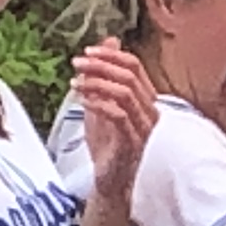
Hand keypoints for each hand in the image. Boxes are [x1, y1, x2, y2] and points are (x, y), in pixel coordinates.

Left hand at [68, 39, 161, 199]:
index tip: (87, 51)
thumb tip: (107, 44)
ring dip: (96, 83)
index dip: (111, 54)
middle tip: (77, 63)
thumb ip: (102, 78)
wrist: (110, 181)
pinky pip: (118, 115)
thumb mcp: (101, 105)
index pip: (134, 66)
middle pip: (130, 76)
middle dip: (100, 65)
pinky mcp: (133, 142)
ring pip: (125, 93)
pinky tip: (82, 101)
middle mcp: (150, 111)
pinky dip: (98, 104)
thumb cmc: (108, 147)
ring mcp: (144, 127)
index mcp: (145, 100)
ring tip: (75, 83)